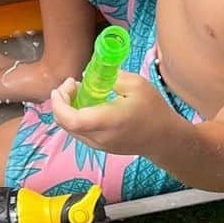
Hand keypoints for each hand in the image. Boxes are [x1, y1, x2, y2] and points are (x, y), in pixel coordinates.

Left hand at [51, 71, 169, 155]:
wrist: (164, 138)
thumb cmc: (153, 110)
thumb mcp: (137, 85)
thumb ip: (111, 77)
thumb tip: (88, 75)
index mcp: (107, 121)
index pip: (70, 119)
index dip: (60, 103)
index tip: (67, 84)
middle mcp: (98, 137)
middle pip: (64, 123)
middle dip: (61, 101)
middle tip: (72, 84)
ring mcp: (98, 145)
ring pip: (69, 129)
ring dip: (66, 109)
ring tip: (78, 92)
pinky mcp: (99, 147)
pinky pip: (78, 132)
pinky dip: (74, 117)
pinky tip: (86, 104)